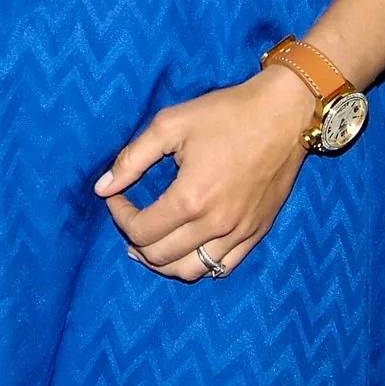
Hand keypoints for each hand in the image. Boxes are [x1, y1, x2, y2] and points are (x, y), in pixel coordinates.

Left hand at [93, 68, 314, 280]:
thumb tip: (102, 187)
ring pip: (190, 271)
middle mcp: (215, 225)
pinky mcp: (257, 233)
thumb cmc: (225, 114)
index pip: (140, 230)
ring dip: (162, 263)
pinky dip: (197, 266)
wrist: (283, 115)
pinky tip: (186, 250)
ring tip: (149, 245)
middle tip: (129, 219)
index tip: (115, 197)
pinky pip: (222, 268)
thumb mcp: (170, 124)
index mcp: (190, 199)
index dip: (119, 216)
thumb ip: (132, 158)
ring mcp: (239, 234)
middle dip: (135, 240)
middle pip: (161, 256)